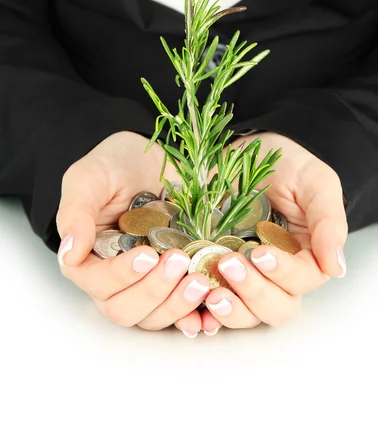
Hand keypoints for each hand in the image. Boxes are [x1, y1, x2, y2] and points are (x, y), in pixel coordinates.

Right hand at [56, 131, 209, 335]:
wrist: (155, 158)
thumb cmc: (116, 165)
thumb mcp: (90, 177)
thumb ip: (76, 212)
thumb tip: (70, 252)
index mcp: (88, 257)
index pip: (96, 282)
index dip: (119, 276)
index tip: (147, 255)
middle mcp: (115, 278)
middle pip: (125, 308)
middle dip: (153, 290)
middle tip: (178, 260)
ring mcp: (147, 283)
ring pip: (153, 316)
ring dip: (177, 304)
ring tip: (200, 279)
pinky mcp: (175, 282)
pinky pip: (183, 311)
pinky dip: (196, 312)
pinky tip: (211, 302)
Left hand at [201, 132, 347, 331]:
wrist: (247, 150)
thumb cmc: (288, 165)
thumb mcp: (316, 183)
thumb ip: (329, 222)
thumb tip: (337, 267)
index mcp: (306, 257)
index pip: (301, 281)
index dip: (283, 273)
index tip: (260, 253)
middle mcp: (277, 276)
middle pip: (275, 307)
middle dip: (254, 292)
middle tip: (229, 263)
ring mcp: (245, 277)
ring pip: (246, 314)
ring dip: (231, 309)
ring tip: (211, 292)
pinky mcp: (215, 273)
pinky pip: (212, 305)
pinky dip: (203, 314)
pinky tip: (194, 309)